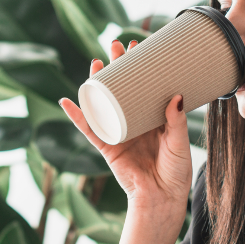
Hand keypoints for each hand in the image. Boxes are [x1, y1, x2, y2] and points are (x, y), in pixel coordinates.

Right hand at [60, 38, 192, 212]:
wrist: (161, 198)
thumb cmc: (175, 171)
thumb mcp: (178, 142)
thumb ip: (175, 121)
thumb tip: (175, 96)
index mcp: (153, 117)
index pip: (144, 85)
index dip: (139, 66)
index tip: (137, 45)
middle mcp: (134, 121)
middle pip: (121, 88)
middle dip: (117, 65)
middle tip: (115, 44)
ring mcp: (119, 132)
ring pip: (103, 102)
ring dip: (96, 82)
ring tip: (96, 63)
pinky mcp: (107, 147)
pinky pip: (89, 129)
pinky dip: (76, 116)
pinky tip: (66, 101)